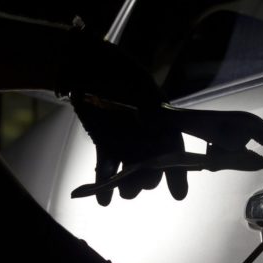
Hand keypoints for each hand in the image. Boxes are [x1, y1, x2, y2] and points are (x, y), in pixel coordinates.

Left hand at [57, 31, 187, 205]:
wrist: (83, 63)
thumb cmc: (115, 68)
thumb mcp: (136, 83)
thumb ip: (148, 105)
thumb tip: (156, 126)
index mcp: (162, 119)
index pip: (176, 150)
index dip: (179, 173)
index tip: (178, 194)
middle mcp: (147, 134)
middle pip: (153, 166)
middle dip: (148, 179)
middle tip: (139, 184)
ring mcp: (126, 140)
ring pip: (132, 172)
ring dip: (127, 185)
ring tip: (121, 191)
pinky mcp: (106, 144)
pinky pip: (108, 168)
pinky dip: (104, 185)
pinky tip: (103, 200)